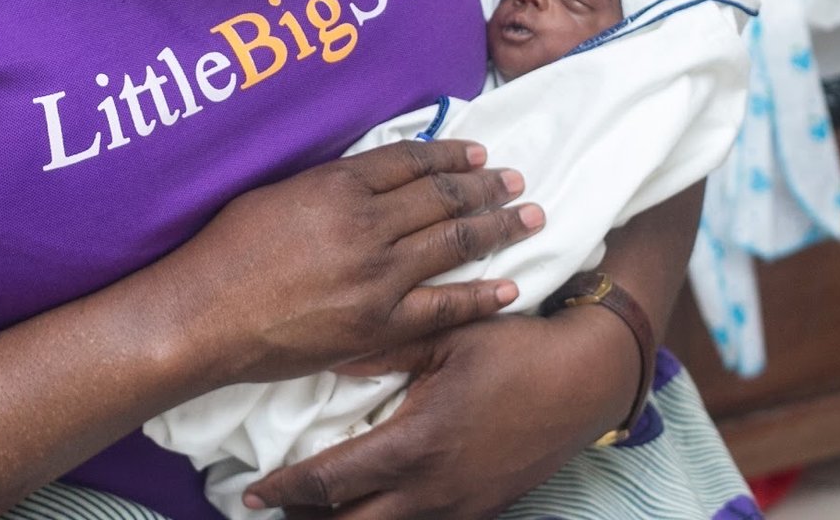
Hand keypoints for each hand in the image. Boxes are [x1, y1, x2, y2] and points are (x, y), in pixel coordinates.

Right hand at [165, 139, 543, 384]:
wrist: (204, 315)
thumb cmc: (226, 251)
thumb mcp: (276, 193)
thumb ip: (327, 185)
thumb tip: (368, 179)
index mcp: (338, 185)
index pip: (410, 160)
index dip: (451, 155)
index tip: (478, 154)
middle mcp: (366, 224)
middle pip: (442, 197)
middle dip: (486, 187)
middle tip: (517, 181)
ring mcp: (377, 276)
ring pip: (453, 243)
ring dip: (497, 227)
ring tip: (528, 216)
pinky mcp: (378, 324)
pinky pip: (443, 307)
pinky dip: (480, 295)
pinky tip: (508, 286)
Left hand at [244, 309, 643, 518]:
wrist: (587, 379)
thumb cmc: (516, 349)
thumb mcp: (447, 337)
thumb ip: (384, 350)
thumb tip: (327, 356)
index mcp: (416, 445)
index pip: (330, 483)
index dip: (284, 491)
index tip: (252, 492)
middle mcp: (433, 488)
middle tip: (273, 506)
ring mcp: (459, 505)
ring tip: (312, 506)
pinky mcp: (481, 509)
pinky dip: (387, 518)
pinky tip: (374, 500)